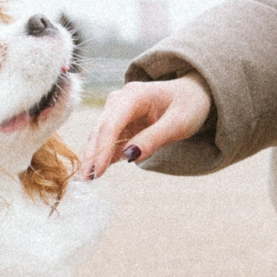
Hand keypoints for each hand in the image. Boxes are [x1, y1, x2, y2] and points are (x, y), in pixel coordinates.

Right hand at [82, 76, 212, 178]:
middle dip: (92, 156)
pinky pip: (107, 140)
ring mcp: (117, 110)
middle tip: (84, 182)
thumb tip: (129, 155)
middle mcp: (120, 100)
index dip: (102, 148)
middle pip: (101, 130)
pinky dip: (101, 156)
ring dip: (92, 157)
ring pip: (99, 136)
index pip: (112, 123)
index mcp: (134, 95)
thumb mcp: (178, 123)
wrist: (192, 93)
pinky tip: (95, 172)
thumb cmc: (188, 105)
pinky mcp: (119, 122)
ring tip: (85, 181)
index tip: (97, 171)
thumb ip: (154, 138)